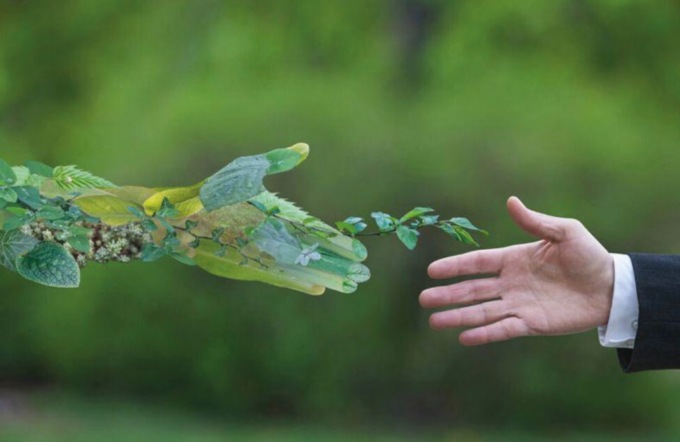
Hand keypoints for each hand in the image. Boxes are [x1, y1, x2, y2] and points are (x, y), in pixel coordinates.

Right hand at [420, 196, 614, 344]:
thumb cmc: (589, 255)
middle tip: (423, 299)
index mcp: (514, 259)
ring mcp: (519, 304)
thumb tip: (510, 201)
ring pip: (482, 311)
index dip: (455, 266)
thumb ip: (535, 222)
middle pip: (472, 289)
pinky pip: (503, 329)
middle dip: (448, 294)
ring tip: (434, 322)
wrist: (612, 287)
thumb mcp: (565, 231)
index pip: (478, 263)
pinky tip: (464, 338)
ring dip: (458, 316)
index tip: (432, 270)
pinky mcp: (531, 324)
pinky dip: (484, 334)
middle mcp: (511, 283)